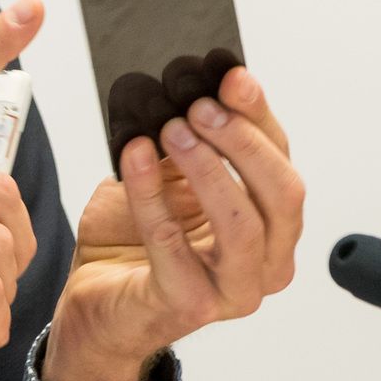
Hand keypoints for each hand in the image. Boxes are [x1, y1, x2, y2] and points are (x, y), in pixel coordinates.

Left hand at [44, 67, 303, 380]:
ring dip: (209, 169)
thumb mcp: (169, 180)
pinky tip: (134, 156)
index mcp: (273, 226)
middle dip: (243, 142)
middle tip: (199, 105)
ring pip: (243, 224)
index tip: (230, 76)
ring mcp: (234, 290)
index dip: (259, 116)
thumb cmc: (136, 242)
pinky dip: (151, 193)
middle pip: (282, 194)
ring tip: (171, 129)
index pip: (281, 163)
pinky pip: (173, 243)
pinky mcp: (189, 304)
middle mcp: (267, 262)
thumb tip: (188, 87)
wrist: (98, 302)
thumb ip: (188, 143)